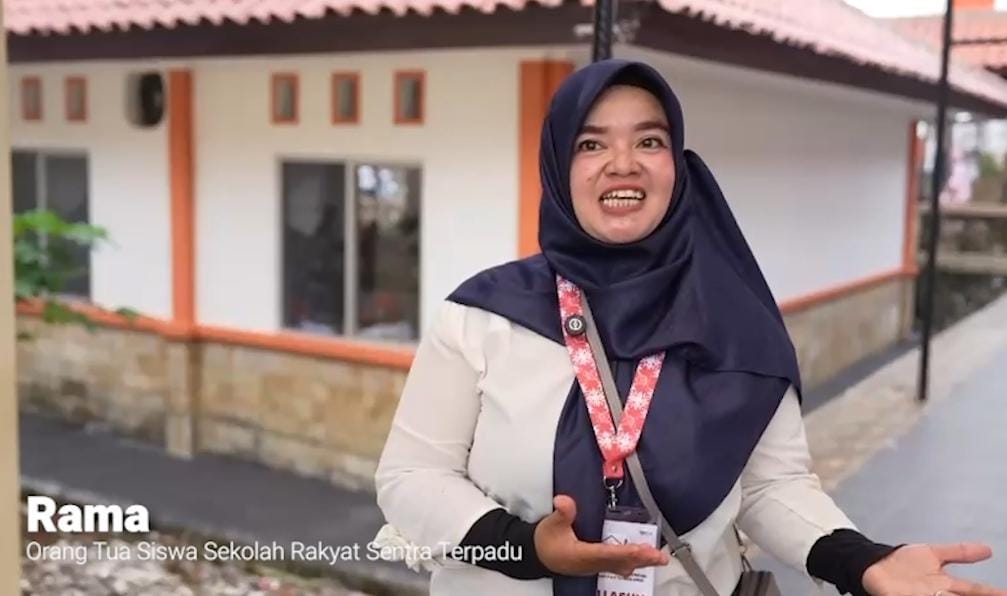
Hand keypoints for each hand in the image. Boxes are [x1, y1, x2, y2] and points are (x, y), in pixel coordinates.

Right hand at [533, 495, 668, 576]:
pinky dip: (632, 562)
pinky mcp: (597, 565)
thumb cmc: (546, 541)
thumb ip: (561, 513)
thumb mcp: (550, 525)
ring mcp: (595, 567)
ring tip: (658, 558)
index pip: (606, 554)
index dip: (623, 552)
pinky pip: (618, 566)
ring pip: (621, 566)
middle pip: (619, 562)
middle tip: (659, 557)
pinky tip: (643, 560)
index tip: (640, 550)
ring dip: (640, 562)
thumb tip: (563, 501)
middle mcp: (591, 564)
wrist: (538, 556)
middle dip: (640, 559)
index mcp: (580, 555)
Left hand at [863, 543, 1006, 595]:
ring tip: (952, 594)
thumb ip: (959, 552)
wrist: (875, 564)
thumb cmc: (904, 564)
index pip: (973, 590)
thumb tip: (988, 549)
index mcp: (946, 585)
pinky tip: (931, 595)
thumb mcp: (933, 554)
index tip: (1006, 594)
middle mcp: (936, 594)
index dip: (991, 593)